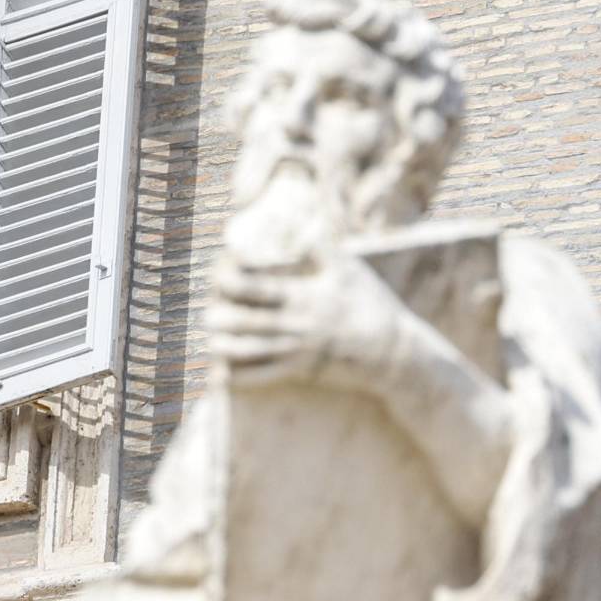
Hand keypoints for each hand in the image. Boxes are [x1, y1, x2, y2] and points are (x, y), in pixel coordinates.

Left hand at [207, 251, 407, 392]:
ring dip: (226, 347)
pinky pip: (264, 377)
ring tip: (210, 341)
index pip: (260, 287)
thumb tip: (307, 223)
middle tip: (207, 313)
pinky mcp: (300, 372)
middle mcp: (296, 325)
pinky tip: (220, 377)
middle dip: (224, 317)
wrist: (393, 352)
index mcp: (304, 297)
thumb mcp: (351, 270)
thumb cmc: (372, 305)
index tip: (218, 275)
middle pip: (249, 320)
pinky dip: (240, 378)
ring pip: (252, 350)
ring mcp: (296, 351)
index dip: (234, 281)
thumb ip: (324, 248)